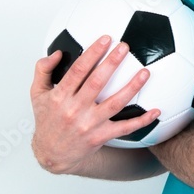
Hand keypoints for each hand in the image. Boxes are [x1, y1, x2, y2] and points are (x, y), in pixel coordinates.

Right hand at [30, 35, 159, 174]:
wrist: (51, 154)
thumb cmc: (47, 120)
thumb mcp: (37, 94)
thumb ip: (43, 70)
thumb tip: (58, 53)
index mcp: (60, 96)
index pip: (78, 70)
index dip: (93, 53)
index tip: (106, 39)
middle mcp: (75, 110)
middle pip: (97, 82)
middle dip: (112, 63)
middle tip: (125, 47)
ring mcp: (89, 124)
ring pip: (115, 103)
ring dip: (132, 87)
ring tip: (145, 72)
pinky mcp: (100, 136)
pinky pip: (124, 128)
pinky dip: (142, 120)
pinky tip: (156, 110)